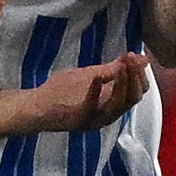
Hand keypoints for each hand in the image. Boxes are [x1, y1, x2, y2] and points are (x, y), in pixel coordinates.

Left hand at [20, 49, 151, 131]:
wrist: (35, 106)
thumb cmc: (62, 92)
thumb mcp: (92, 75)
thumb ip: (113, 68)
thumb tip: (139, 57)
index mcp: (113, 105)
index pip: (138, 92)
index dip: (140, 73)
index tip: (135, 56)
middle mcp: (108, 115)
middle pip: (133, 99)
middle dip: (135, 76)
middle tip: (130, 58)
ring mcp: (94, 119)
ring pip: (118, 105)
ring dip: (122, 83)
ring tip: (121, 65)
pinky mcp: (79, 120)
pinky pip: (92, 108)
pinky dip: (96, 92)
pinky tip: (97, 78)